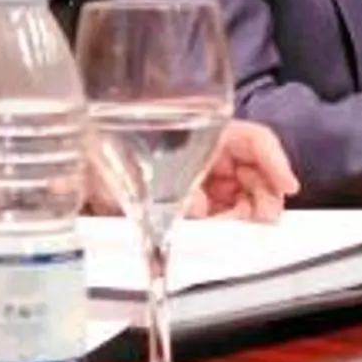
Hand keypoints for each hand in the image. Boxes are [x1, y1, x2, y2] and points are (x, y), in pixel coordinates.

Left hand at [85, 119, 300, 220]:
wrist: (74, 172)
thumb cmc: (96, 154)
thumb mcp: (126, 168)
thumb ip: (163, 189)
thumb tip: (195, 210)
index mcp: (200, 127)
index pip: (254, 138)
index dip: (276, 160)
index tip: (287, 186)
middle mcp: (206, 150)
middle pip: (255, 172)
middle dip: (261, 198)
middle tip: (257, 224)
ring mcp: (202, 176)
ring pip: (243, 197)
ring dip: (242, 217)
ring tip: (225, 231)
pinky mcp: (194, 202)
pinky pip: (223, 215)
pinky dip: (225, 228)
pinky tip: (212, 234)